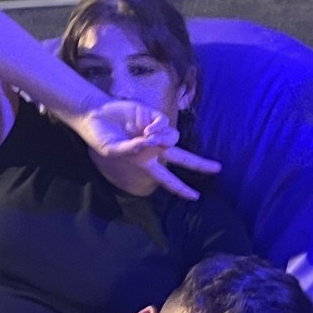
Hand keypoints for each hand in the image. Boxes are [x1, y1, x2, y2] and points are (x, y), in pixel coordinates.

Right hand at [69, 98, 221, 200]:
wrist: (94, 116)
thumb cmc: (101, 138)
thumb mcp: (114, 150)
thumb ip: (134, 150)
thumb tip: (154, 141)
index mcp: (146, 163)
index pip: (167, 179)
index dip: (181, 189)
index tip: (195, 197)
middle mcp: (154, 149)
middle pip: (183, 158)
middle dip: (200, 164)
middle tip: (218, 169)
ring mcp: (155, 132)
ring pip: (174, 139)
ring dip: (164, 141)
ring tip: (147, 138)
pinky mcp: (152, 116)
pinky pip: (164, 124)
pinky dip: (159, 128)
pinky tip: (147, 129)